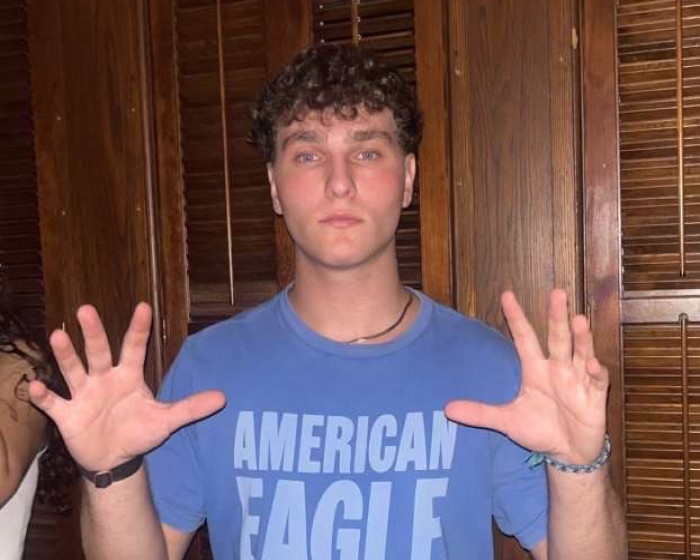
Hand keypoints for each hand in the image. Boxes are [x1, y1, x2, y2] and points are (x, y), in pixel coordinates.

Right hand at [29, 303, 224, 470]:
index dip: (139, 328)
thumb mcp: (166, 420)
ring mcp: (84, 394)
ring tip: (58, 335)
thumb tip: (223, 398)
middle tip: (86, 309)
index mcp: (129, 376)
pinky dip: (44, 396)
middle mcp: (104, 379)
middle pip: (99, 351)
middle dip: (94, 332)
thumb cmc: (139, 432)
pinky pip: (54, 403)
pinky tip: (35, 385)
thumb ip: (191, 407)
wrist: (115, 458)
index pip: (134, 347)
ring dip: (66, 354)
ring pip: (73, 370)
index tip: (144, 306)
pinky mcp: (68, 415)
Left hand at [445, 289, 608, 464]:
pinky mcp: (594, 397)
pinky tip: (592, 363)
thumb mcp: (507, 421)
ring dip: (580, 337)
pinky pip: (597, 381)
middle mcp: (557, 369)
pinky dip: (596, 371)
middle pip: (557, 337)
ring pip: (579, 353)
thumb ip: (479, 413)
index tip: (506, 295)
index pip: (524, 338)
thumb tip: (447, 410)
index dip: (516, 317)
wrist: (566, 454)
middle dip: (556, 316)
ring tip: (578, 320)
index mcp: (535, 369)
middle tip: (556, 292)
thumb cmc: (539, 429)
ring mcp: (578, 380)